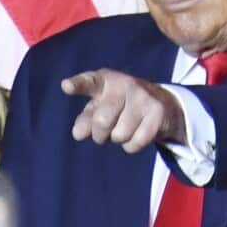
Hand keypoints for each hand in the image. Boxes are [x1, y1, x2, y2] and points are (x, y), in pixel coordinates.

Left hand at [61, 69, 185, 152]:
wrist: (161, 104)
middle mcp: (123, 84)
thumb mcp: (99, 109)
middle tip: (106, 130)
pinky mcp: (157, 111)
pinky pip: (135, 143)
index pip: (88, 82)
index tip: (66, 86)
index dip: (76, 85)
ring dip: (118, 139)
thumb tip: (79, 134)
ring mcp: (142, 96)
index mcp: (104, 81)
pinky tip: (138, 133)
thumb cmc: (119, 107)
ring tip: (126, 127)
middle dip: (100, 134)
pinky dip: (131, 146)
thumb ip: (85, 120)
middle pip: (101, 121)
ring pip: (119, 135)